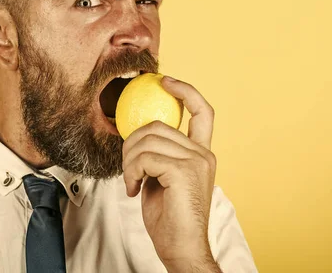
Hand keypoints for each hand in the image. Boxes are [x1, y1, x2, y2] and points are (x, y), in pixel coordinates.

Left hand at [122, 76, 218, 271]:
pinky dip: (131, 172)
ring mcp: (196, 161)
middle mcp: (203, 153)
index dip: (185, 91)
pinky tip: (133, 189)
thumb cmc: (170, 219)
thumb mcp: (163, 179)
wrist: (182, 249)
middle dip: (132, 144)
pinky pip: (145, 157)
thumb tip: (138, 137)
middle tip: (128, 170)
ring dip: (129, 161)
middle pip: (158, 126)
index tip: (165, 81)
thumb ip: (159, 156)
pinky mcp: (184, 171)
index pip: (203, 111)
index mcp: (201, 153)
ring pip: (147, 140)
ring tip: (130, 182)